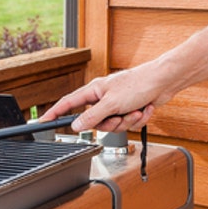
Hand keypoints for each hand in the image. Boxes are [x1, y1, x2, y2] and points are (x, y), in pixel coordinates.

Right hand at [42, 61, 177, 132]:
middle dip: (111, 124)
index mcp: (93, 91)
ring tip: (135, 110)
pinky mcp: (129, 110)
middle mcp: (103, 98)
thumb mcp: (111, 104)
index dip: (54, 113)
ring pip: (113, 126)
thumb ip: (92, 117)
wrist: (164, 82)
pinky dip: (137, 119)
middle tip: (119, 117)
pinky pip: (127, 124)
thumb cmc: (139, 84)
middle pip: (95, 123)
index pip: (68, 103)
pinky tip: (144, 109)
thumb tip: (75, 126)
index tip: (43, 122)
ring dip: (127, 121)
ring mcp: (116, 105)